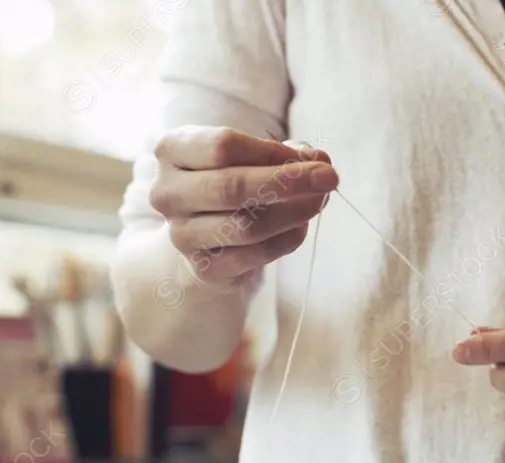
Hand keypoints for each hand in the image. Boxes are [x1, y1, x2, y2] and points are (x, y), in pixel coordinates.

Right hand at [149, 125, 338, 286]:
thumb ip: (287, 155)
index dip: (273, 152)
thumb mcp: (254, 157)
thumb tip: (319, 162)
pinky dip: (287, 239)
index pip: (223, 145)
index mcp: (172, 150)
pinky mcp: (204, 268)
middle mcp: (167, 193)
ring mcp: (181, 235)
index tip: (312, 159)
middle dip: (290, 182)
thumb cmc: (235, 181)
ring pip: (247, 226)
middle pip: (232, 186)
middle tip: (330, 178)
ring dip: (294, 213)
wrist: (207, 234)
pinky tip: (301, 227)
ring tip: (318, 202)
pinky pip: (255, 255)